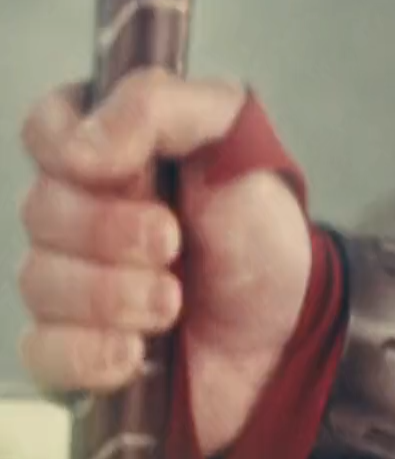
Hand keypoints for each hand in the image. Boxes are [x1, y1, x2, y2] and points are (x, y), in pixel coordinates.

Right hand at [15, 69, 310, 456]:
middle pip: (40, 208)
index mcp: (113, 149)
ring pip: (38, 281)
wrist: (291, 323)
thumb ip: (166, 107)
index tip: (124, 169)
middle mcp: (79, 211)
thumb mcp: (237, 139)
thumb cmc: (261, 228)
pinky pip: (42, 350)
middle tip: (173, 243)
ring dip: (113, 295)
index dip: (66, 147)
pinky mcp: (72, 348)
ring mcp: (69, 281)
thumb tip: (84, 142)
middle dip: (111, 232)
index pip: (45, 127)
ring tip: (174, 301)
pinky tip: (138, 352)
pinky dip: (92, 351)